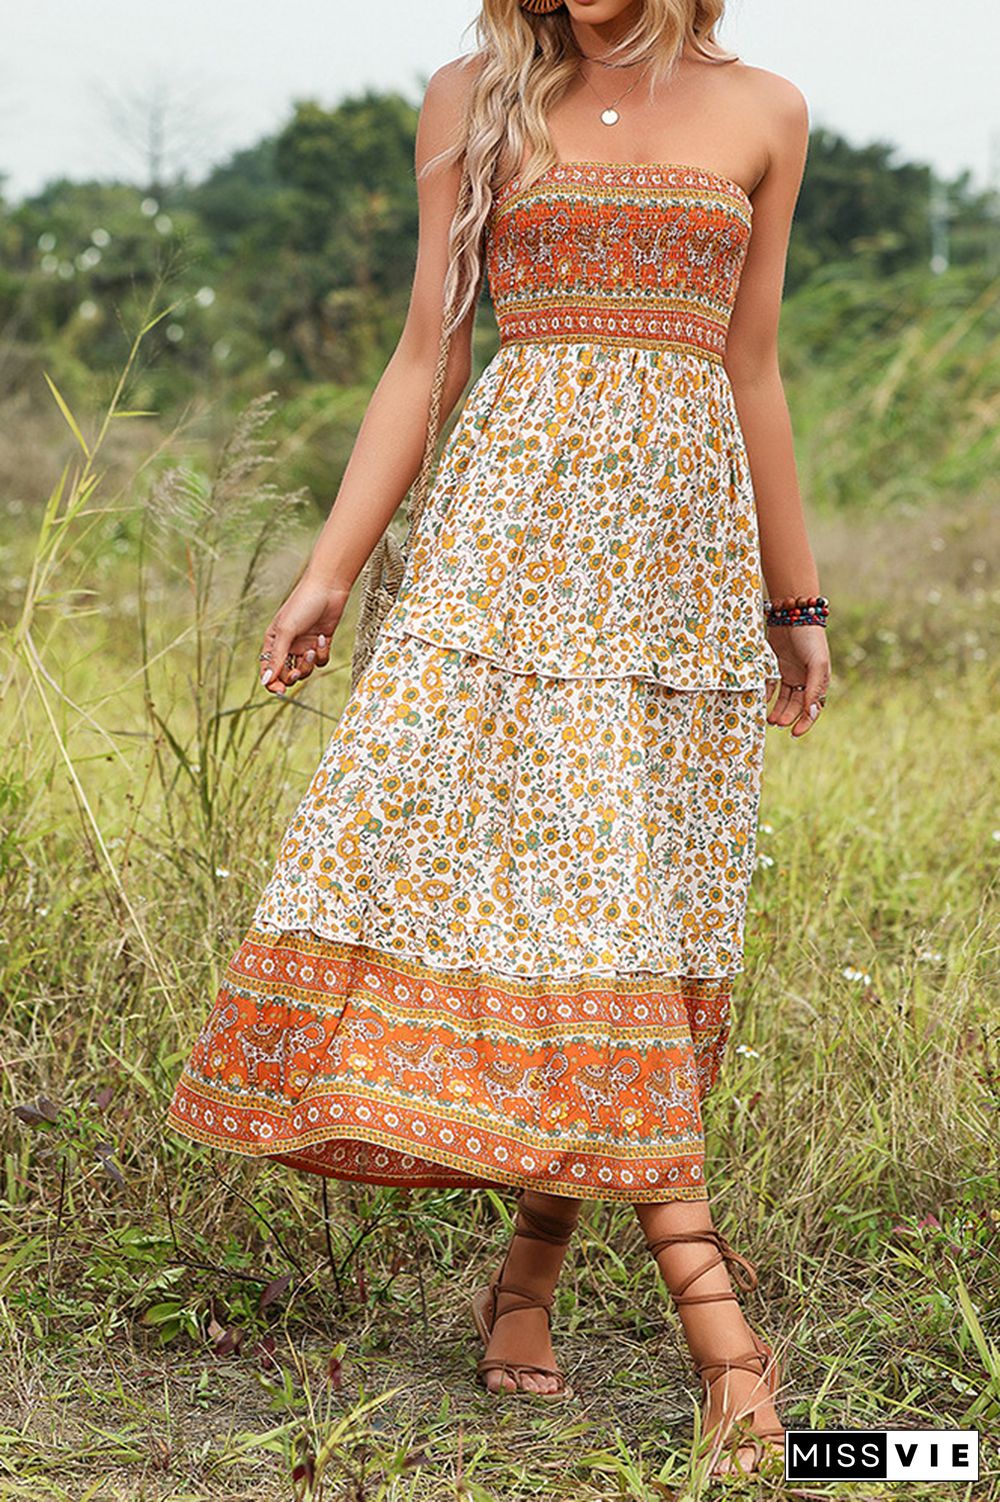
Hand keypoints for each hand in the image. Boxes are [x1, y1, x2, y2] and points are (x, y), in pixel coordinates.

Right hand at [258, 574, 349, 695]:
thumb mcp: (286, 632)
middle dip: (293, 675)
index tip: (279, 691)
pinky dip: (322, 654)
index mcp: (273, 641)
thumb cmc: (302, 605)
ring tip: (312, 648)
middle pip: (287, 674)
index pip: (268, 669)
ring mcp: (304, 645)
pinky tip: (322, 637)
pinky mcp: (320, 643)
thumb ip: (277, 658)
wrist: (328, 588)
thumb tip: (265, 681)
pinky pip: (320, 660)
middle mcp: (288, 645)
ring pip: (305, 669)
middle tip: (298, 671)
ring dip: (309, 664)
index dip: (272, 683)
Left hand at [765, 625, 830, 736]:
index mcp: (818, 680)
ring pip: (782, 699)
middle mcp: (804, 679)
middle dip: (786, 716)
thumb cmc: (809, 638)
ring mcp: (789, 672)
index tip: (794, 733)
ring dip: (776, 710)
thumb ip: (815, 688)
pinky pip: (770, 685)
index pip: (813, 708)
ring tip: (768, 719)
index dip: (805, 722)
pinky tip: (760, 702)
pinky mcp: (774, 666)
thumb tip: (810, 713)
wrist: (791, 612)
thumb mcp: (817, 664)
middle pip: (795, 705)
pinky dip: (766, 695)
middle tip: (775, 723)